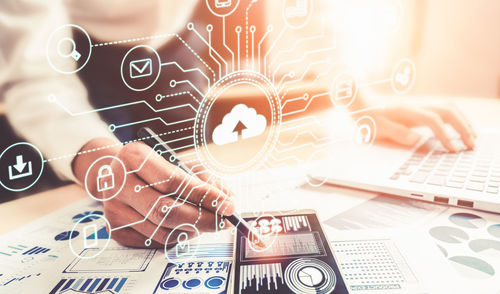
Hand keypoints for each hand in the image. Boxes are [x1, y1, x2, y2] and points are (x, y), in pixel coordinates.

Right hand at [73, 138, 234, 247]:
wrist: (112, 173)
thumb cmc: (152, 167)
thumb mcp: (178, 161)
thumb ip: (204, 177)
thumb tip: (226, 197)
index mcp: (133, 157)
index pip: (172, 180)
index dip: (203, 195)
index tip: (227, 204)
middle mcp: (118, 183)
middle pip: (165, 210)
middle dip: (201, 219)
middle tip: (222, 221)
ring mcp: (113, 209)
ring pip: (161, 231)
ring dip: (191, 231)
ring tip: (206, 223)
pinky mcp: (114, 230)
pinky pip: (153, 242)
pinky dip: (175, 238)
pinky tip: (185, 228)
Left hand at [364, 103, 476, 151]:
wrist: (361, 103)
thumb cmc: (367, 118)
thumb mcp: (377, 129)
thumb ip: (396, 133)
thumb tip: (417, 140)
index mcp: (406, 111)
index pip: (433, 120)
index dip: (444, 134)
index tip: (452, 149)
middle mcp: (416, 106)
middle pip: (447, 111)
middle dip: (462, 127)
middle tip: (471, 145)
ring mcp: (419, 106)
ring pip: (449, 108)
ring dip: (463, 122)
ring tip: (472, 138)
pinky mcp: (420, 110)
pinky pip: (444, 111)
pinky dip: (456, 120)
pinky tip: (460, 131)